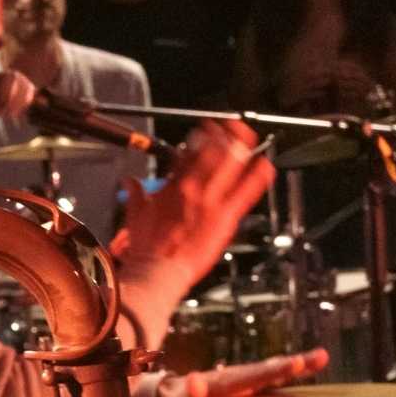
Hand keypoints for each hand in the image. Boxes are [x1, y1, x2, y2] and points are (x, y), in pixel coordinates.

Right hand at [113, 120, 273, 286]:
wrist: (158, 270)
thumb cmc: (147, 247)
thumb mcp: (135, 214)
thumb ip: (135, 193)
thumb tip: (129, 181)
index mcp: (173, 185)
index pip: (188, 152)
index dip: (198, 137)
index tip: (204, 132)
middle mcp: (193, 188)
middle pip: (211, 150)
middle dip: (220, 133)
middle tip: (227, 125)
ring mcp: (211, 202)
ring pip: (228, 165)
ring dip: (238, 146)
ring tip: (245, 135)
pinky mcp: (224, 218)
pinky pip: (245, 193)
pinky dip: (257, 177)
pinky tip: (265, 165)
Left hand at [154, 348, 328, 396]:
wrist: (176, 394)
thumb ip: (188, 394)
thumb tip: (195, 380)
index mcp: (223, 384)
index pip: (249, 378)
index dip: (270, 373)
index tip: (291, 365)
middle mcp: (238, 377)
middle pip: (267, 371)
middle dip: (289, 366)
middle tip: (313, 359)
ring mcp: (246, 381)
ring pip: (275, 371)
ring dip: (298, 366)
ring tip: (321, 357)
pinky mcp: (252, 386)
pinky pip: (276, 378)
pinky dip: (294, 371)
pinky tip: (315, 365)